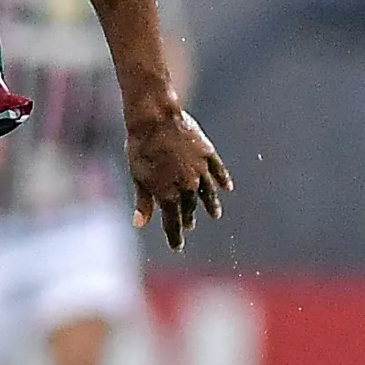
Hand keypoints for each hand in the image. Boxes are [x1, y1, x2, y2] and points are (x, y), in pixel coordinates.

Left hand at [128, 104, 232, 250]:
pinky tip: (226, 187)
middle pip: (189, 207)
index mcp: (167, 193)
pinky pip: (218, 171)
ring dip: (210, 205)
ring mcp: (200, 170)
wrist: (155, 118)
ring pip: (207, 193)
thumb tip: (140, 224)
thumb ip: (143, 201)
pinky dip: (222, 180)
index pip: (172, 222)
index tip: (177, 247)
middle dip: (187, 218)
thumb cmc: (140, 147)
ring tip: (215, 215)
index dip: (174, 236)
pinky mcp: (207, 153)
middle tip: (188, 225)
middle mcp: (186, 186)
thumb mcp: (137, 176)